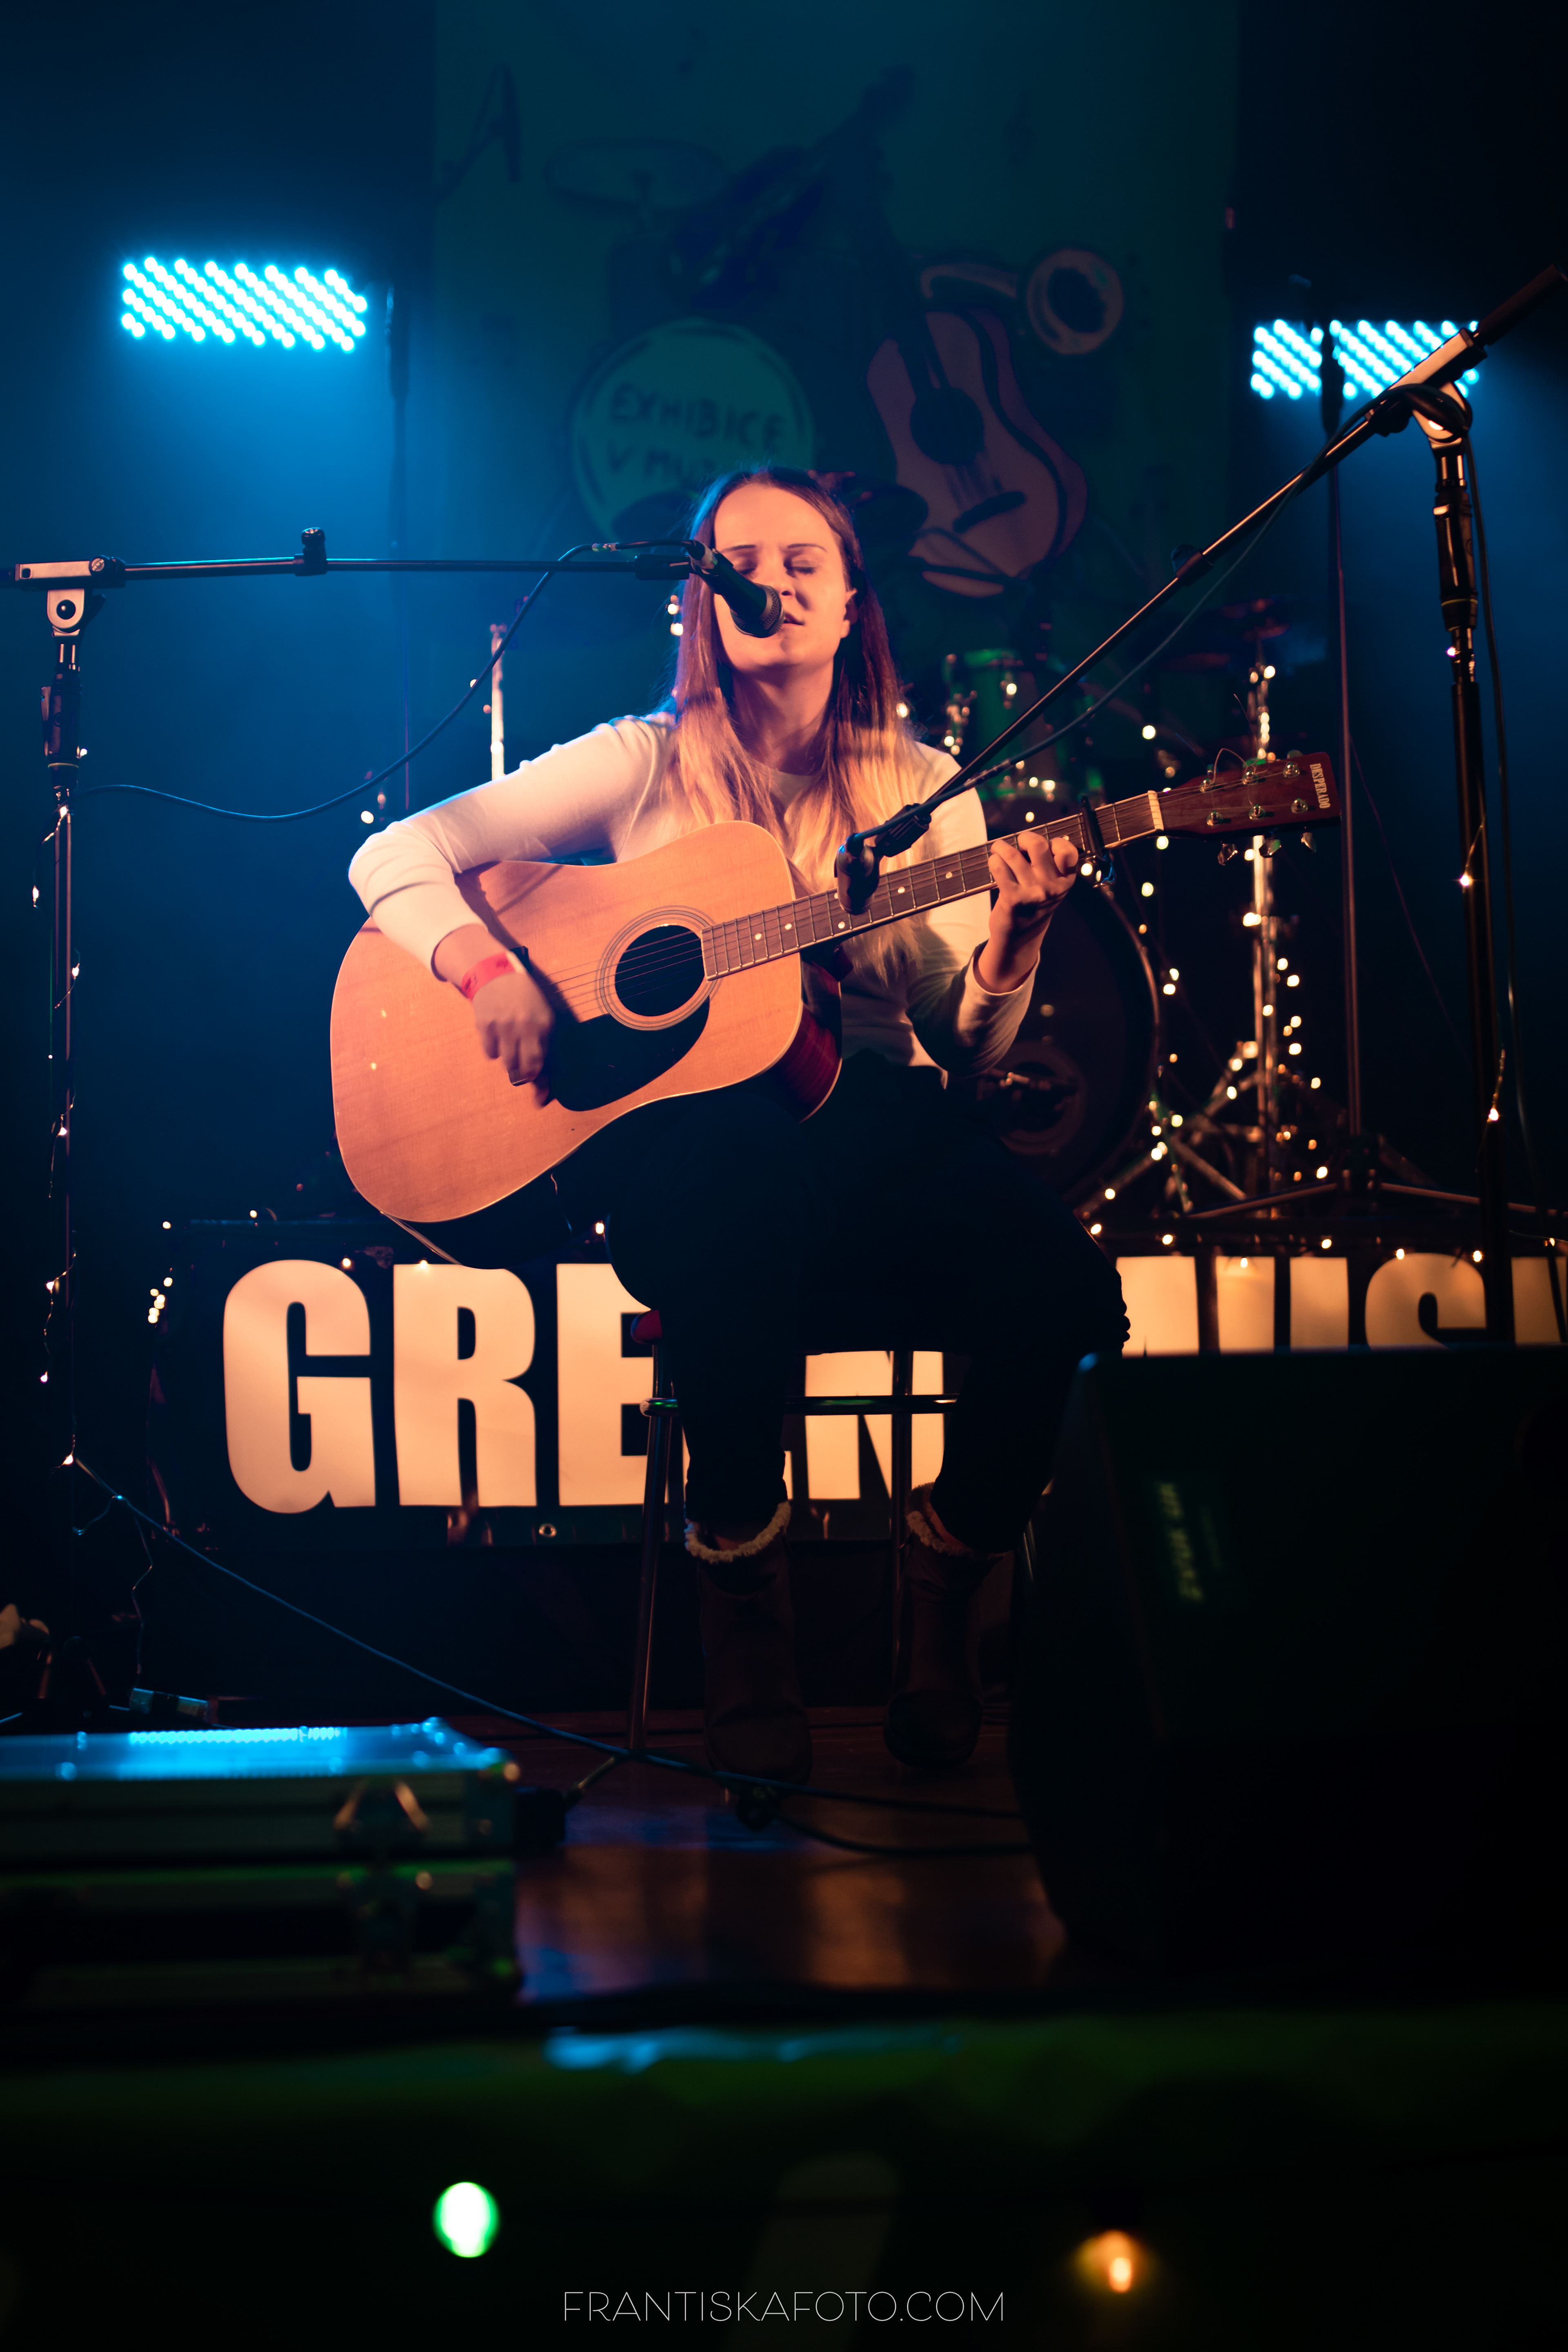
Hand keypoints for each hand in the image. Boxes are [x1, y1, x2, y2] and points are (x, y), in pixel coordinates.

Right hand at [472, 965, 554, 1103]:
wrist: (496, 974)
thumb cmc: (525, 999)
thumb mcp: (544, 1017)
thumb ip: (549, 1046)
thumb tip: (557, 1076)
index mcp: (544, 1025)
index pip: (544, 1063)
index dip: (543, 1085)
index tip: (540, 1101)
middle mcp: (525, 1027)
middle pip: (525, 1069)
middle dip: (525, 1076)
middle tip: (523, 1072)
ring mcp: (503, 1027)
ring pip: (507, 1064)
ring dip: (510, 1063)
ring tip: (511, 1048)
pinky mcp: (485, 1026)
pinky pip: (490, 1054)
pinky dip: (494, 1051)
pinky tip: (498, 1036)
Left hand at [977, 830, 1078, 992]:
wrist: (1020, 937)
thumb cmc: (1033, 905)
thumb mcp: (1051, 887)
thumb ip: (1049, 866)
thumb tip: (1029, 839)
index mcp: (1065, 881)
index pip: (1068, 852)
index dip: (1056, 842)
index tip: (1046, 845)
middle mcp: (1052, 886)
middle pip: (1038, 845)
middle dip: (1025, 837)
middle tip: (1018, 842)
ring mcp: (1034, 893)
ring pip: (1014, 856)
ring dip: (1001, 848)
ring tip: (998, 849)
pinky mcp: (1014, 899)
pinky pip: (1000, 869)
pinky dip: (994, 861)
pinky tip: (994, 862)